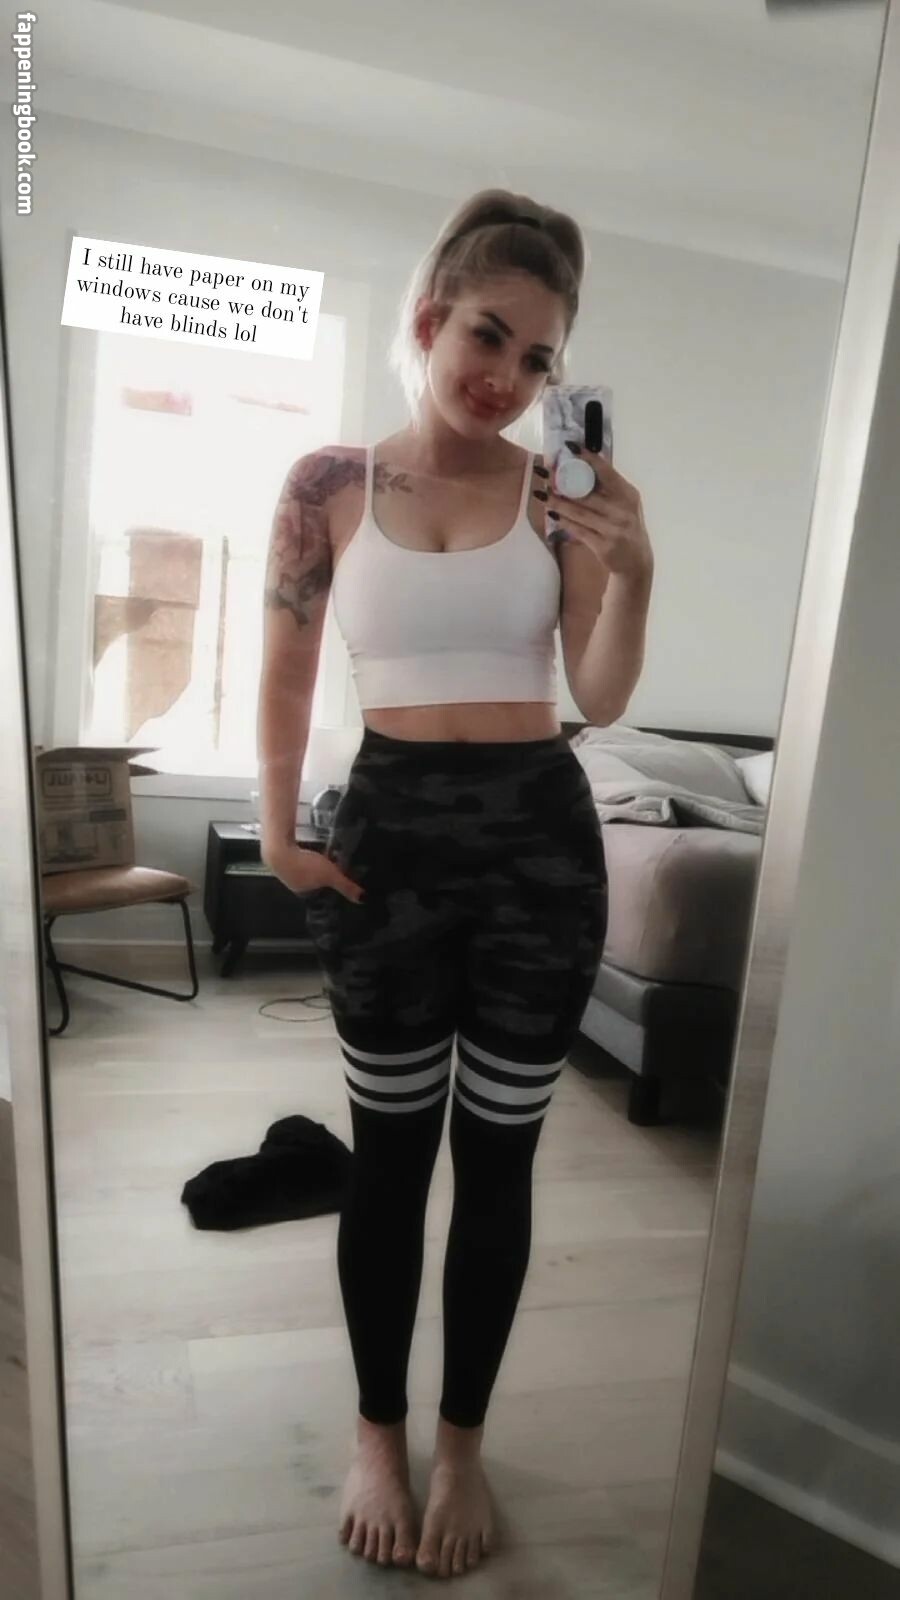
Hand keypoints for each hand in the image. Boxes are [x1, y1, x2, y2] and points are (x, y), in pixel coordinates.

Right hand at [262, 841, 365, 903]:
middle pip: (309, 880)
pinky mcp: (279, 854)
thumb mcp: (331, 876)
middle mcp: (291, 883)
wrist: (278, 849)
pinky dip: (302, 854)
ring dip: (310, 863)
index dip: (325, 886)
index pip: (317, 892)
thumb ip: (346, 886)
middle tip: (330, 866)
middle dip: (318, 874)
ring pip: (301, 868)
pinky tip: (307, 847)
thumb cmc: (304, 866)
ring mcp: (282, 869)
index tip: (333, 879)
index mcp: (302, 891)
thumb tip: (363, 899)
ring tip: (321, 856)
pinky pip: (294, 857)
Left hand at [546, 443, 653, 579]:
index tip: (570, 446)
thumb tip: (581, 465)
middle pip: (587, 492)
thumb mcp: (625, 505)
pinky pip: (578, 530)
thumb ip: (608, 488)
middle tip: (544, 473)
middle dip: (563, 482)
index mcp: (628, 494)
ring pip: (579, 512)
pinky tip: (551, 514)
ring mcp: (613, 529)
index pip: (606, 471)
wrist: (636, 562)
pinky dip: (563, 521)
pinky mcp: (603, 546)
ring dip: (558, 502)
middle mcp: (622, 510)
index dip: (587, 458)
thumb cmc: (626, 527)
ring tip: (542, 493)